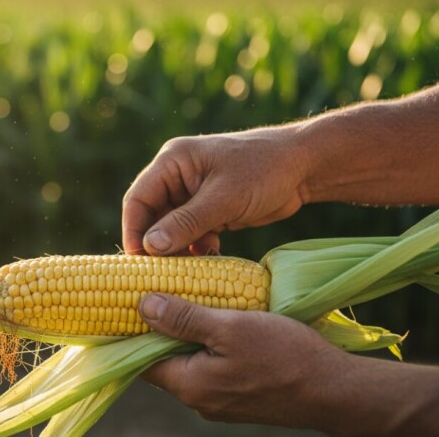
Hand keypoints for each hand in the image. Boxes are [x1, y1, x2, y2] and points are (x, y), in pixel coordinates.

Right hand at [122, 129, 309, 255]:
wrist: (305, 167)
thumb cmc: (264, 170)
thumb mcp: (224, 198)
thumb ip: (186, 223)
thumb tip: (150, 247)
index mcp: (172, 162)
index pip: (138, 200)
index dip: (133, 232)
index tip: (138, 264)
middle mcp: (177, 176)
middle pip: (151, 217)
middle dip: (156, 246)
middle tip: (159, 276)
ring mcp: (192, 193)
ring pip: (171, 229)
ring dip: (177, 250)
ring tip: (186, 273)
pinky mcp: (209, 209)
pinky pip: (191, 233)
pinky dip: (196, 248)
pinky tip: (209, 259)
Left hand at [138, 293, 346, 427]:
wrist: (337, 390)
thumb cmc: (284, 355)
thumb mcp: (229, 326)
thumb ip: (183, 318)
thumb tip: (141, 305)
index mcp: (188, 385)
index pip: (140, 357)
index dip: (130, 328)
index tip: (127, 298)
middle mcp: (198, 399)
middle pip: (163, 359)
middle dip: (160, 327)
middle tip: (159, 290)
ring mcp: (219, 401)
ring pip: (189, 362)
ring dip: (187, 333)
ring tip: (189, 299)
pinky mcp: (239, 397)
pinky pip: (211, 368)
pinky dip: (208, 345)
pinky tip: (218, 320)